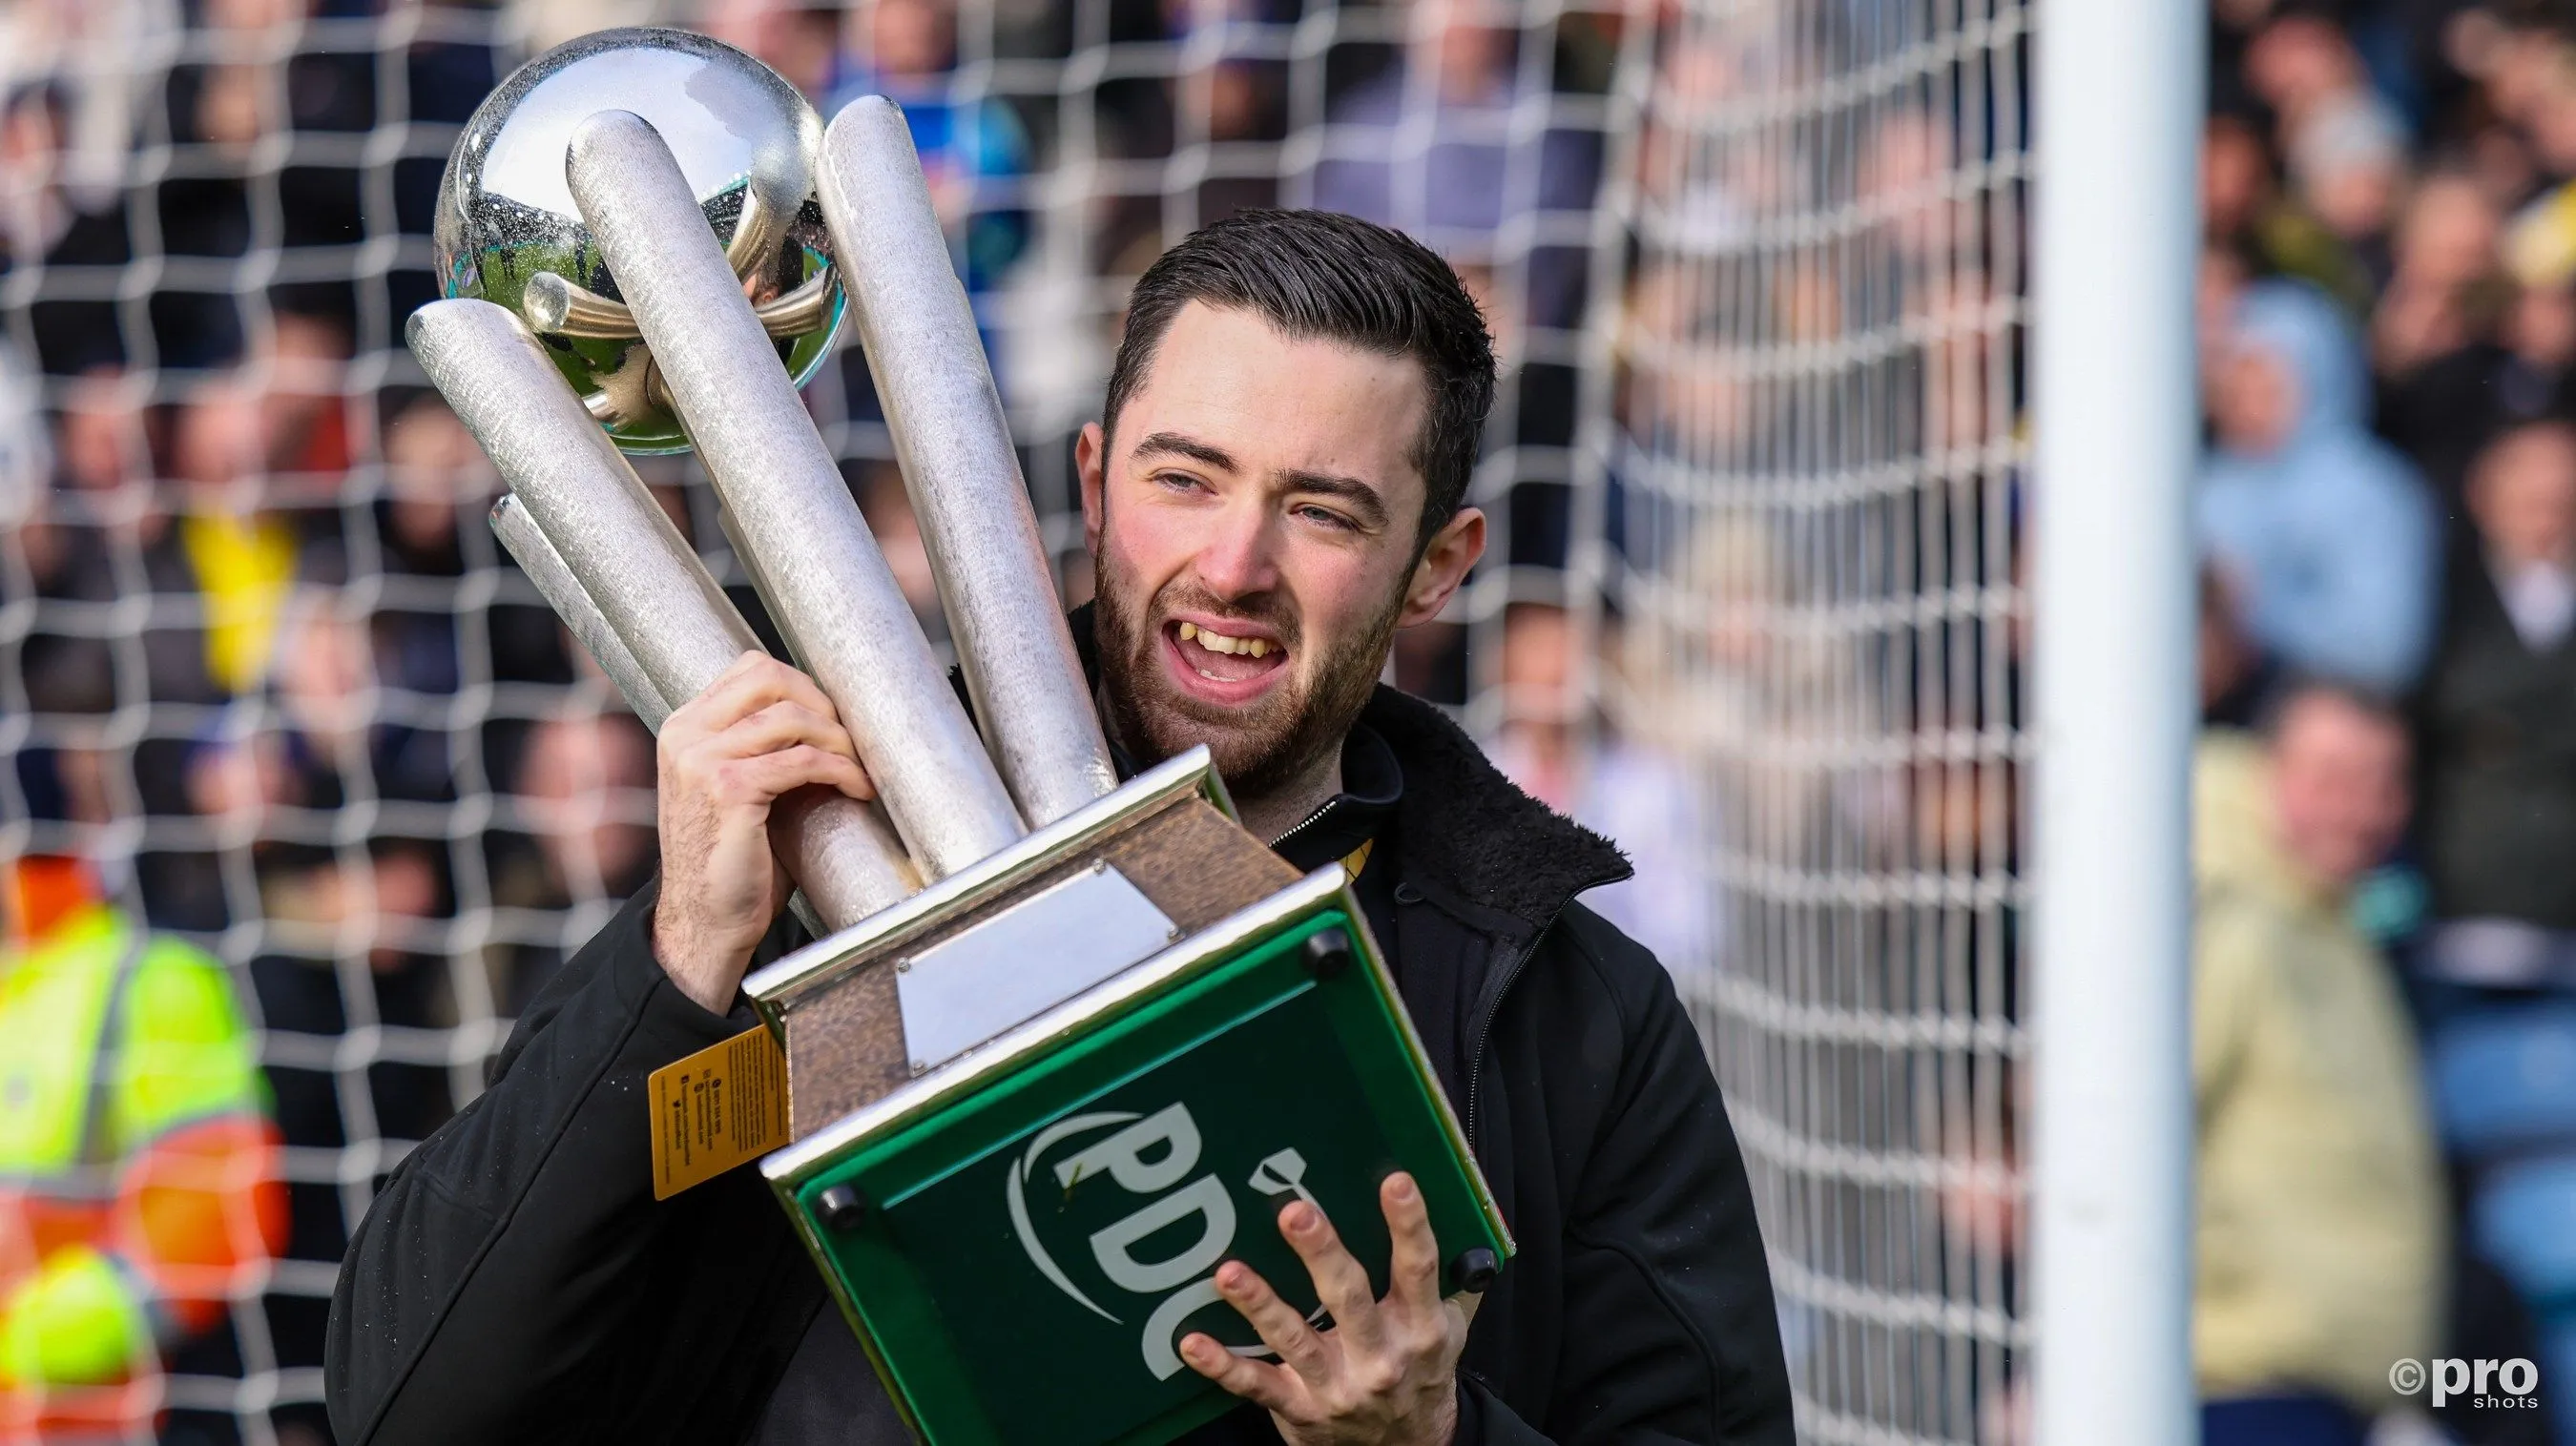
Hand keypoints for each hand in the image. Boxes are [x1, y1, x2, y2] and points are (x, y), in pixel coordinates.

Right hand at [651, 652, 872, 1012]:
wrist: (704, 922)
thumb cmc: (732, 860)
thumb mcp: (738, 787)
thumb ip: (764, 747)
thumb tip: (832, 716)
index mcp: (684, 727)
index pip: (751, 669)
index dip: (804, 686)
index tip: (833, 718)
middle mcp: (685, 735)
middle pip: (771, 677)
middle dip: (824, 704)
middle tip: (851, 740)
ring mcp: (702, 760)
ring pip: (792, 717)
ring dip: (839, 740)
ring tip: (859, 768)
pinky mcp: (729, 790)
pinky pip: (804, 760)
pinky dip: (841, 770)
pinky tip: (857, 789)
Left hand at [1180, 1173, 1471, 1445]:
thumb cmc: (1422, 1373)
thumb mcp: (1446, 1329)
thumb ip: (1434, 1278)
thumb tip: (1424, 1208)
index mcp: (1421, 1328)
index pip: (1417, 1268)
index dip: (1409, 1224)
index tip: (1395, 1181)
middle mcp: (1381, 1357)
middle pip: (1349, 1298)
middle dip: (1321, 1254)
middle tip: (1295, 1213)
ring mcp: (1338, 1386)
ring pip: (1294, 1340)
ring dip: (1260, 1304)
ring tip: (1229, 1273)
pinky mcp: (1302, 1410)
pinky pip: (1257, 1386)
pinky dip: (1223, 1366)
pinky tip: (1193, 1344)